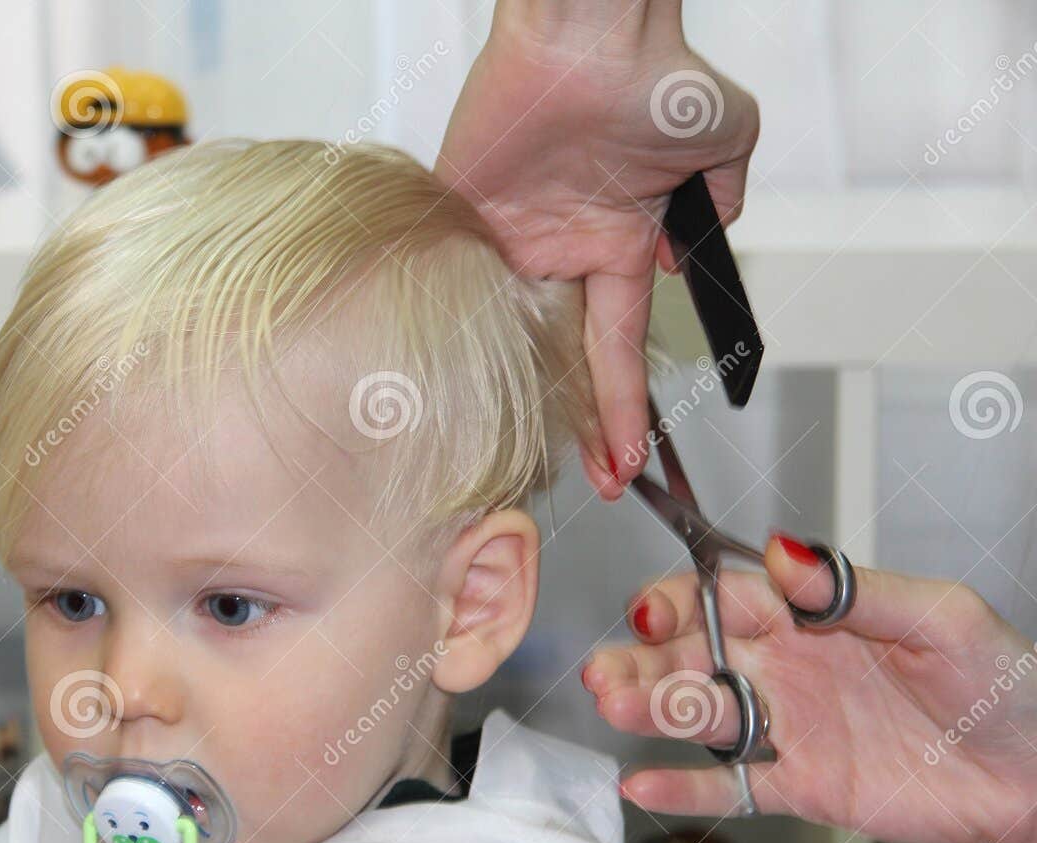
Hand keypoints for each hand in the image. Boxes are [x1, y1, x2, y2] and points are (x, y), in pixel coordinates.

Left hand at [436, 0, 757, 497]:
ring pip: (502, 331)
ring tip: (501, 454)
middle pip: (557, 356)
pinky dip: (440, 323)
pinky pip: (448, 276)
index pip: (617, 348)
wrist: (592, 29)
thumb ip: (724, 200)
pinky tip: (433, 382)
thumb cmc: (658, 75)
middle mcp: (562, 247)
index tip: (627, 463)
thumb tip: (697, 249)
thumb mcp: (725, 141)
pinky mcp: (459, 210)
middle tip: (574, 483)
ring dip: (503, 391)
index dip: (621, 409)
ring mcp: (509, 233)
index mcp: (620, 244)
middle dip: (569, 423)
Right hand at [582, 536, 1036, 842]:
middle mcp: (788, 666)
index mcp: (812, 615)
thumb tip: (786, 550)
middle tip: (607, 674)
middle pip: (695, 657)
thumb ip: (854, 587)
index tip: (651, 610)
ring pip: (704, 715)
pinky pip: (734, 788)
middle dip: (645, 662)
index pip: (724, 596)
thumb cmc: (1008, 681)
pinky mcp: (804, 786)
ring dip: (654, 712)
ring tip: (616, 710)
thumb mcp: (939, 616)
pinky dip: (687, 789)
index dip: (678, 601)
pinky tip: (643, 786)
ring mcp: (791, 727)